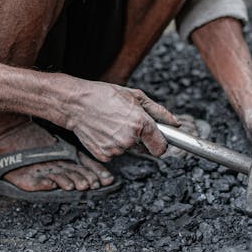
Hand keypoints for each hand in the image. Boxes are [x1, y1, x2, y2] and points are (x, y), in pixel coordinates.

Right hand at [63, 79, 179, 161]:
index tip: (158, 139)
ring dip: (125, 141)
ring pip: (129, 150)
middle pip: (145, 149)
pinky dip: (112, 145)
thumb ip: (159, 112)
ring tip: (113, 124)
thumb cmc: (104, 96)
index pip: (161, 148)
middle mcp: (129, 139)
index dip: (161, 144)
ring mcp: (115, 149)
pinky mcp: (104, 155)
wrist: (76, 103)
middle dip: (141, 139)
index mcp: (140, 123)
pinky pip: (115, 153)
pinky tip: (104, 131)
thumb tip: (175, 123)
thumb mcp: (135, 96)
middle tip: (128, 123)